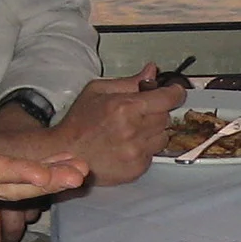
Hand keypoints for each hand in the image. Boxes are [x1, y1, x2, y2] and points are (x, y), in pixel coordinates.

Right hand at [0, 85, 87, 211]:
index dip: (12, 171)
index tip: (43, 173)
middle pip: (6, 185)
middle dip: (44, 181)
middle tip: (79, 173)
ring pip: (13, 191)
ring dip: (48, 182)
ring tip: (81, 171)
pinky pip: (10, 190)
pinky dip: (37, 183)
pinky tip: (64, 173)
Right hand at [43, 74, 188, 186]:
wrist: (65, 154)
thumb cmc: (79, 121)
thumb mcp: (98, 91)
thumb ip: (129, 82)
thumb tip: (152, 71)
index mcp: (126, 107)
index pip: (167, 98)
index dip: (175, 93)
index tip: (175, 91)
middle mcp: (134, 130)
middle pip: (166, 117)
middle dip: (157, 112)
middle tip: (140, 112)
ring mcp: (137, 152)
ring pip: (163, 137)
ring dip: (153, 132)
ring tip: (132, 130)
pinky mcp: (136, 169)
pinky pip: (153, 154)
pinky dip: (145, 148)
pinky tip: (127, 145)